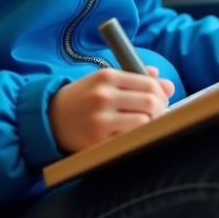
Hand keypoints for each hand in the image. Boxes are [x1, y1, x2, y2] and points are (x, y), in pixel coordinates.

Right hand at [49, 66, 174, 153]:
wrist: (50, 117)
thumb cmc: (84, 97)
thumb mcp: (104, 80)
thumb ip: (136, 78)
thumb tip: (168, 84)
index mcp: (107, 76)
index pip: (149, 84)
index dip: (161, 93)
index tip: (161, 99)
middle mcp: (104, 96)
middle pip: (151, 102)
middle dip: (161, 109)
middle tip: (158, 113)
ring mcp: (100, 119)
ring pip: (143, 122)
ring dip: (150, 124)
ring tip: (145, 124)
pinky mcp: (97, 140)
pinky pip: (129, 139)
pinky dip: (135, 137)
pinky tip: (131, 134)